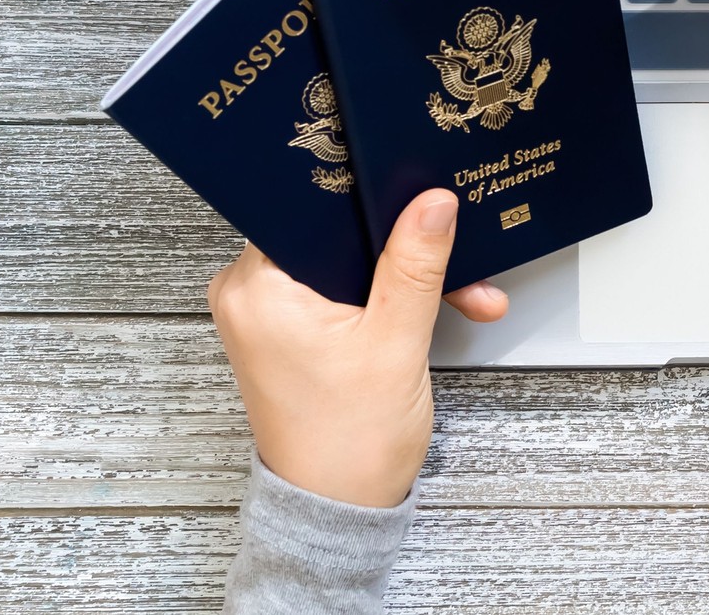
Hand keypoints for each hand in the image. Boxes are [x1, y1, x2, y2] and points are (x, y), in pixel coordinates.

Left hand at [206, 188, 509, 506]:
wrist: (338, 510)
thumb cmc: (349, 444)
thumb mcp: (395, 341)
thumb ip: (415, 263)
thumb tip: (432, 201)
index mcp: (258, 287)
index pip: (314, 204)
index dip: (372, 198)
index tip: (419, 196)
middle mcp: (250, 294)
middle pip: (337, 233)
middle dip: (403, 246)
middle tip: (456, 256)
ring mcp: (269, 313)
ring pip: (347, 261)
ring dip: (404, 275)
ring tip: (458, 292)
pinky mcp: (289, 329)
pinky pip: (342, 288)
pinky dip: (386, 297)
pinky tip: (432, 307)